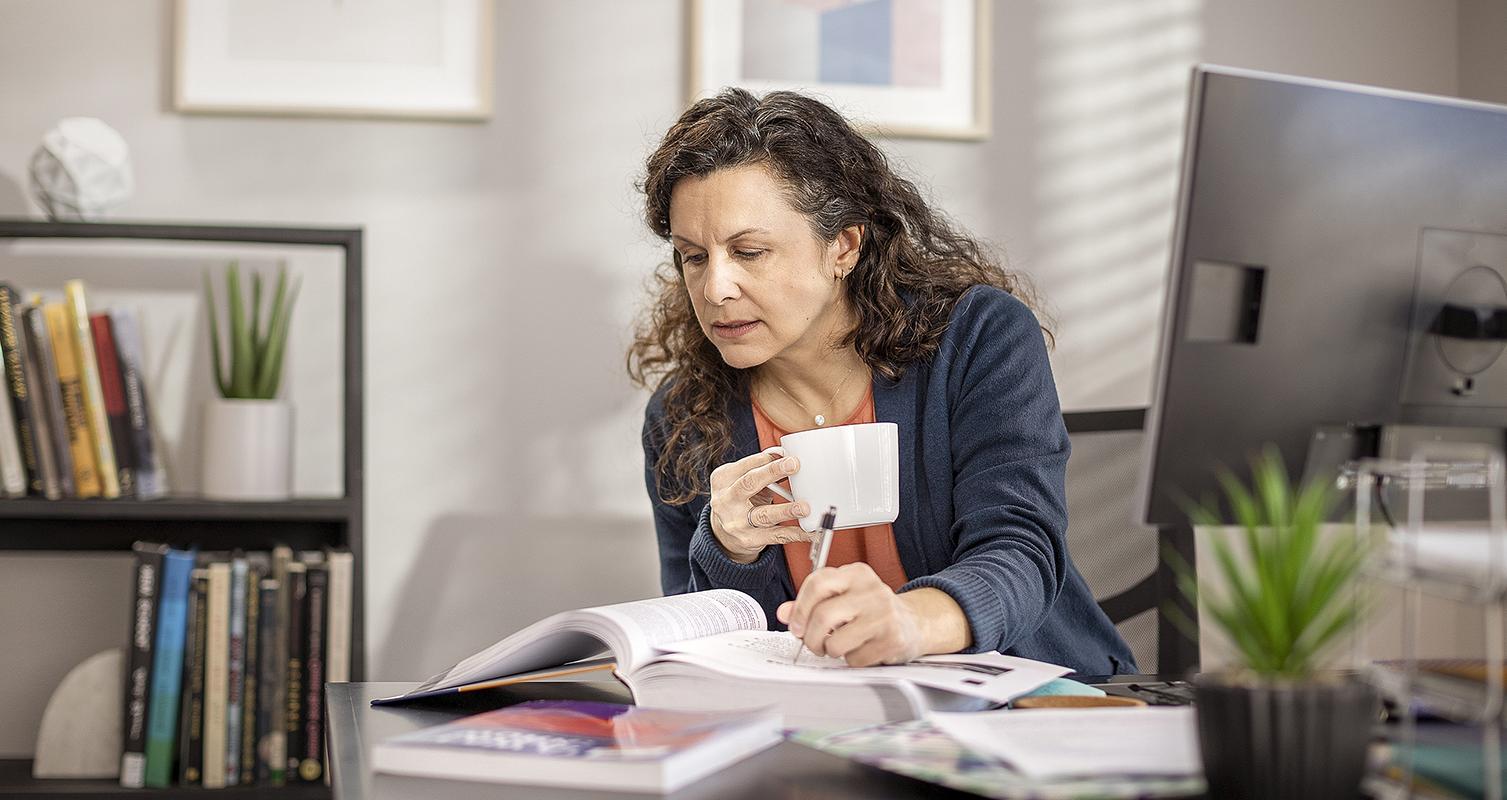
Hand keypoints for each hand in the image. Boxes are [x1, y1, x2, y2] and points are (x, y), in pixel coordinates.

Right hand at [708, 448, 813, 563]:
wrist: (723, 534)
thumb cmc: (738, 500)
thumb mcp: (741, 481)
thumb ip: (760, 468)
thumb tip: (784, 455)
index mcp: (723, 480)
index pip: (746, 465)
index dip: (767, 459)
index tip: (789, 456)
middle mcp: (726, 501)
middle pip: (749, 483)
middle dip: (772, 472)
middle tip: (794, 465)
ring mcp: (737, 522)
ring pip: (764, 515)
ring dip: (786, 510)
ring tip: (804, 507)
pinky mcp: (749, 540)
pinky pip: (776, 536)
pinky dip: (795, 533)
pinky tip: (810, 531)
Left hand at [776, 562, 925, 666]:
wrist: (913, 623)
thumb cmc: (872, 611)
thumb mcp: (843, 598)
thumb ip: (811, 603)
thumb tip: (784, 612)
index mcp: (856, 573)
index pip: (818, 583)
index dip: (799, 609)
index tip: (796, 625)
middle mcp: (871, 590)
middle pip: (823, 615)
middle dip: (811, 637)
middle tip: (813, 644)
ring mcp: (883, 614)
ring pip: (836, 641)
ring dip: (830, 651)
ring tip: (837, 646)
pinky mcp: (892, 639)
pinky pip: (855, 658)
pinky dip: (851, 660)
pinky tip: (860, 650)